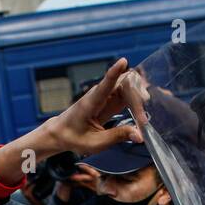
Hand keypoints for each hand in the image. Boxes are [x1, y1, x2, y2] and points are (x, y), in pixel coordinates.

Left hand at [0, 60, 141, 184]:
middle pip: (123, 84)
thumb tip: (139, 135)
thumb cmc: (74, 137)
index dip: (114, 72)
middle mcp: (99, 94)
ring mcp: (106, 95)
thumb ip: (117, 137)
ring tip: (143, 117)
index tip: (123, 61)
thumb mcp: (95, 143)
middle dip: (136, 97)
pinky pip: (127, 94)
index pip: (105, 84)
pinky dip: (137, 102)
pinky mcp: (111, 99)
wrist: (62, 132)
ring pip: (128, 86)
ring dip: (138, 98)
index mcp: (91, 102)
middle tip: (143, 120)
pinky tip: (142, 113)